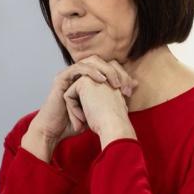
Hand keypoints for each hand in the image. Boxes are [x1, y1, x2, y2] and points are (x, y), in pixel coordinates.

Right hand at [21, 57, 136, 159]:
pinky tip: (101, 80)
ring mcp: (70, 74)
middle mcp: (80, 73)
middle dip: (116, 71)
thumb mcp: (102, 107)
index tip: (130, 90)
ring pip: (91, 61)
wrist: (58, 132)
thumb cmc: (79, 122)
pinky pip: (78, 68)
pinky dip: (92, 72)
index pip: (109, 67)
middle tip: (124, 86)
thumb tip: (135, 84)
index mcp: (89, 78)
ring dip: (106, 71)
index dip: (122, 75)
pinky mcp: (62, 78)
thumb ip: (115, 95)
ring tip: (115, 84)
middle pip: (102, 61)